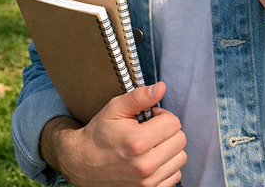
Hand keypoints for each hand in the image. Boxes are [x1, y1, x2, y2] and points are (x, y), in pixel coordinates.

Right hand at [45, 82, 186, 186]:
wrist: (83, 163)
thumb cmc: (99, 134)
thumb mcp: (115, 108)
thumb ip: (140, 97)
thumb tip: (161, 87)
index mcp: (137, 142)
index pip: (173, 123)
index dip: (163, 115)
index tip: (150, 116)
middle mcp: (145, 165)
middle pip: (180, 140)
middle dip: (168, 129)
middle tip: (151, 129)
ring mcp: (148, 183)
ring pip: (180, 158)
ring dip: (170, 147)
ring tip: (152, 144)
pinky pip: (175, 175)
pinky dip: (168, 164)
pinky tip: (153, 157)